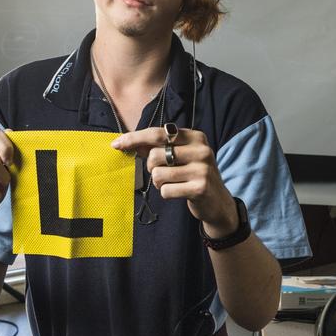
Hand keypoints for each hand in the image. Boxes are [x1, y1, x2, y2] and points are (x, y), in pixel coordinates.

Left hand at [111, 127, 237, 235]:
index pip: (158, 133)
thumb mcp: (181, 157)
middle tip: (161, 173)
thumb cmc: (193, 175)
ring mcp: (202, 169)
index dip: (135, 138)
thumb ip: (158, 147)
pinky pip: (165, 190)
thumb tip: (127, 143)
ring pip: (158, 174)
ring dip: (159, 182)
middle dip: (151, 167)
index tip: (117, 144)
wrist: (218, 202)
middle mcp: (201, 150)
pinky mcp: (199, 188)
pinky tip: (180, 193)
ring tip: (173, 183)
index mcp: (195, 137)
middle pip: (155, 155)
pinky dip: (166, 194)